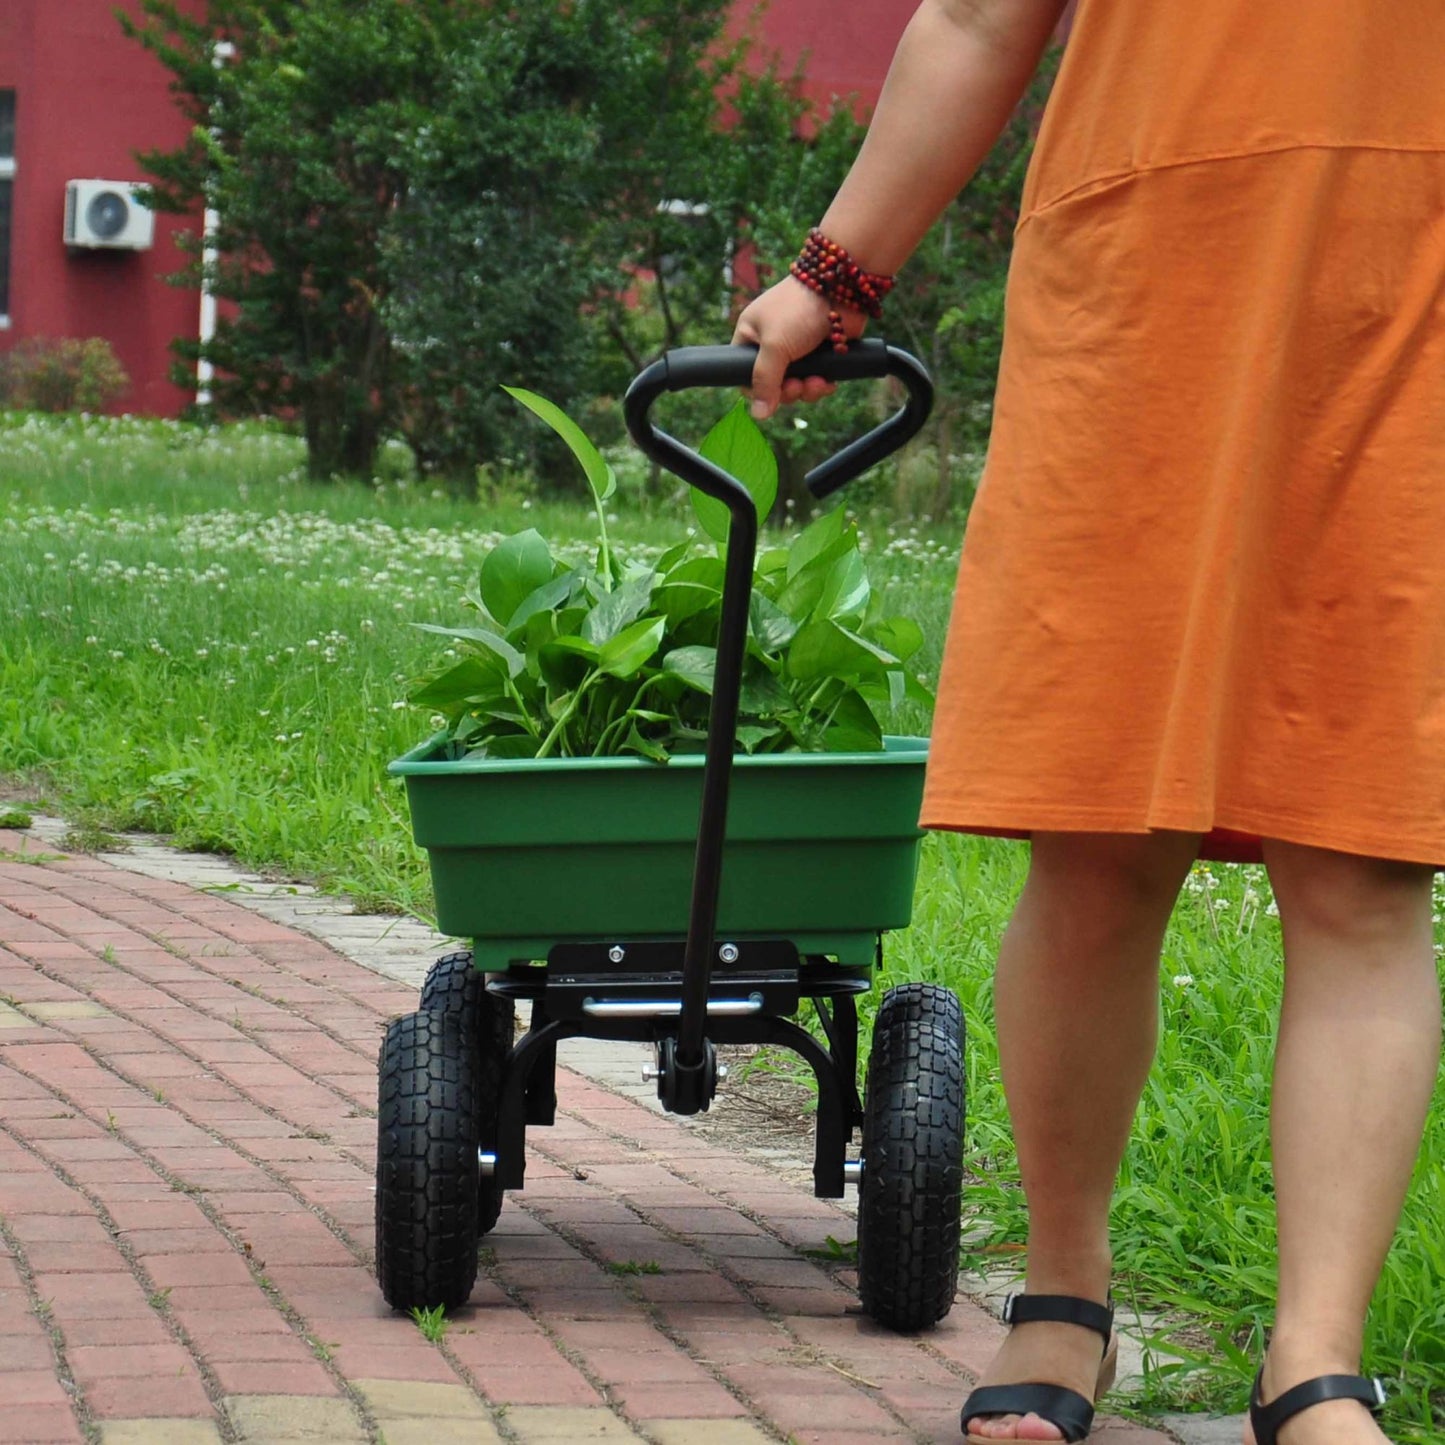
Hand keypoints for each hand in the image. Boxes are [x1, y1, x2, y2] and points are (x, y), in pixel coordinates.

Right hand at [731, 277, 867, 420]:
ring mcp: (797, 350)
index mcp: (752, 336)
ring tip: (817, 382)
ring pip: (797, 386)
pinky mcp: (820, 354)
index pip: (745, 375)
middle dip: (788, 392)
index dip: (758, 391)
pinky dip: (822, 385)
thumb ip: (764, 381)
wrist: (841, 288)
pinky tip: (828, 381)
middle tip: (798, 385)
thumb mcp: (774, 345)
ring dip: (807, 390)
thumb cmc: (798, 309)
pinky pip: (816, 381)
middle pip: (773, 386)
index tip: (772, 395)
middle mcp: (772, 344)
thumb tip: (758, 415)